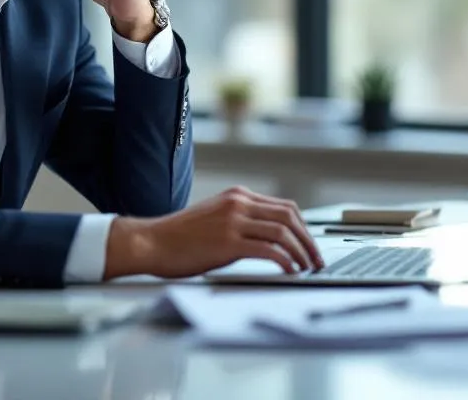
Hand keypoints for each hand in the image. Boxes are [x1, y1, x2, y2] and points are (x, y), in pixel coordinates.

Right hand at [103, 186, 324, 278]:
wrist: (151, 241)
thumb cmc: (178, 236)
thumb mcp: (215, 218)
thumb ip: (240, 221)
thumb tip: (268, 240)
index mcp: (237, 196)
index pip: (284, 206)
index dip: (304, 228)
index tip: (310, 245)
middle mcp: (238, 203)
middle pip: (290, 216)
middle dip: (308, 240)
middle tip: (316, 259)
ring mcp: (233, 221)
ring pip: (283, 232)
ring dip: (301, 252)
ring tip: (307, 268)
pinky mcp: (228, 241)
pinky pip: (268, 249)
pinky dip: (285, 261)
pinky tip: (289, 271)